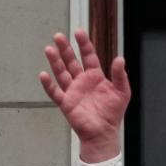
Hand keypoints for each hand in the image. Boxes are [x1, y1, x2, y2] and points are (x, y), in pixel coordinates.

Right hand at [39, 29, 130, 161]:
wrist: (104, 133)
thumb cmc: (113, 113)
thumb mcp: (122, 92)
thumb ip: (120, 76)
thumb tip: (120, 59)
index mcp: (95, 77)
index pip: (88, 56)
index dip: (84, 44)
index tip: (78, 32)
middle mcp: (82, 81)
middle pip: (71, 61)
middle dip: (65, 49)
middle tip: (58, 36)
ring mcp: (72, 91)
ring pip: (61, 73)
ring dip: (55, 61)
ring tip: (49, 49)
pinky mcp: (66, 103)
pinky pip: (55, 92)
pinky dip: (49, 84)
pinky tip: (44, 74)